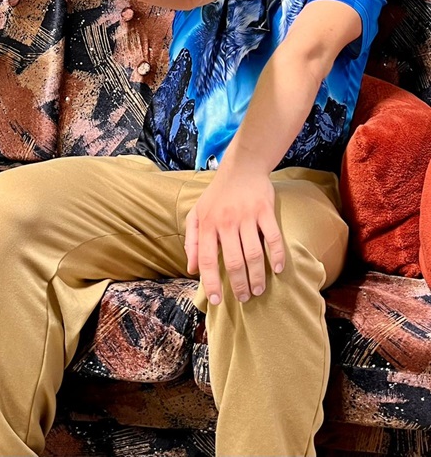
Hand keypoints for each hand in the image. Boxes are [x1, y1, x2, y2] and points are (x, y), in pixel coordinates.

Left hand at [185, 163, 284, 303]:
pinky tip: (277, 269)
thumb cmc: (217, 194)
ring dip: (257, 277)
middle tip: (244, 298)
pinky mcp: (265, 210)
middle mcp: (226, 222)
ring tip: (258, 289)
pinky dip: (277, 256)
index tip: (216, 300)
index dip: (210, 282)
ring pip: (253, 254)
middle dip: (239, 285)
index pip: (206, 259)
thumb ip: (191, 241)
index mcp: (207, 224)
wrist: (242, 167)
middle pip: (233, 262)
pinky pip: (273, 238)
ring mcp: (247, 216)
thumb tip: (191, 269)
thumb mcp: (197, 213)